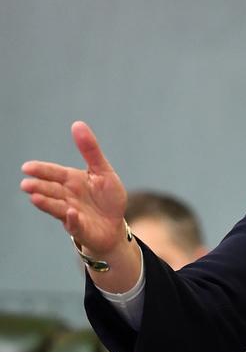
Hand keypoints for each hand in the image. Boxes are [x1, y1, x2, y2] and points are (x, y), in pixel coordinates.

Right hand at [21, 121, 127, 255]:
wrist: (114, 226)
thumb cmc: (107, 197)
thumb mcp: (103, 171)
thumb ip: (91, 150)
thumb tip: (77, 124)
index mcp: (73, 181)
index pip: (55, 173)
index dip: (42, 170)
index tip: (27, 167)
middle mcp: (68, 197)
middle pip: (51, 190)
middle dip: (39, 187)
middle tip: (26, 184)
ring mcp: (72, 214)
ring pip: (57, 207)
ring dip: (47, 203)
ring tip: (35, 197)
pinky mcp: (81, 228)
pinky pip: (75, 224)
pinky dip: (72, 219)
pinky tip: (71, 213)